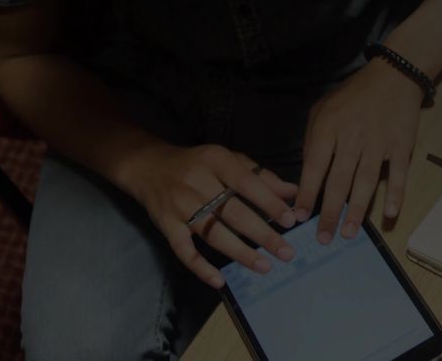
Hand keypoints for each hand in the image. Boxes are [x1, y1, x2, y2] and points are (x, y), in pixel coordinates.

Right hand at [123, 144, 299, 287]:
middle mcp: (197, 183)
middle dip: (262, 234)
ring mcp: (180, 206)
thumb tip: (293, 192)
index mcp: (216, 161)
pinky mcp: (166, 225)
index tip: (290, 220)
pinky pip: (183, 250)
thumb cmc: (197, 164)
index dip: (269, 202)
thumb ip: (261, 176)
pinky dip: (200, 267)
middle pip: (233, 212)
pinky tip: (219, 281)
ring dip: (240, 253)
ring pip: (213, 233)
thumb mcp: (229, 159)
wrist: (148, 166)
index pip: (246, 183)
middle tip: (286, 252)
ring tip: (264, 266)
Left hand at [295, 59, 422, 243]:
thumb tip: (306, 175)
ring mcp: (378, 144)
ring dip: (356, 211)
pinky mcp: (401, 147)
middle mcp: (352, 139)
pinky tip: (389, 214)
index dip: (307, 195)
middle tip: (323, 238)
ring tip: (349, 233)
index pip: (314, 168)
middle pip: (338, 183)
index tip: (300, 217)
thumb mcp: (322, 109)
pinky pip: (398, 175)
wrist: (393, 77)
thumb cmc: (353, 96)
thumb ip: (312, 140)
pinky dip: (395, 195)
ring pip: (365, 183)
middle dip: (329, 213)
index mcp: (328, 129)